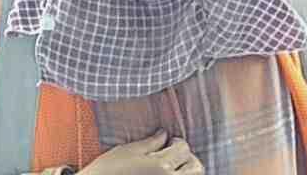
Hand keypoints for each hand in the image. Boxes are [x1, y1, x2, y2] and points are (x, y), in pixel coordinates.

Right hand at [80, 129, 203, 173]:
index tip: (170, 140)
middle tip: (174, 154)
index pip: (184, 148)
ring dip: (187, 171)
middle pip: (197, 168)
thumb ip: (151, 142)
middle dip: (188, 158)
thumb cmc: (109, 171)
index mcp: (162, 167)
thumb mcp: (129, 151)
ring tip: (171, 167)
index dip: (177, 141)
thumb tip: (164, 134)